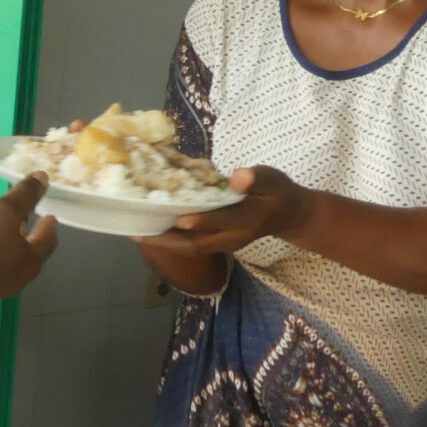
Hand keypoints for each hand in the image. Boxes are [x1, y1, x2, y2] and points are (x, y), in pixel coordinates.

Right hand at [0, 173, 58, 306]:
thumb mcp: (4, 210)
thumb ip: (25, 195)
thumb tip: (43, 177)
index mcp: (32, 260)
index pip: (49, 241)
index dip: (49, 227)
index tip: (50, 217)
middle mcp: (20, 277)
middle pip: (31, 253)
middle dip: (30, 235)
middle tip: (26, 220)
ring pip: (11, 260)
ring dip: (11, 244)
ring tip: (3, 228)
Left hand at [142, 166, 312, 256]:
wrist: (288, 215)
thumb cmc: (278, 192)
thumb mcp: (274, 179)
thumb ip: (257, 178)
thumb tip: (237, 177)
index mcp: (250, 218)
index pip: (224, 220)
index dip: (204, 220)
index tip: (180, 218)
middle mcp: (234, 237)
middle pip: (198, 245)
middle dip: (168, 242)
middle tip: (140, 233)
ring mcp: (225, 244)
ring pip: (191, 249)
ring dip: (165, 245)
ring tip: (138, 234)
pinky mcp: (218, 243)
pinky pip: (192, 246)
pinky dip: (171, 241)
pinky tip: (152, 232)